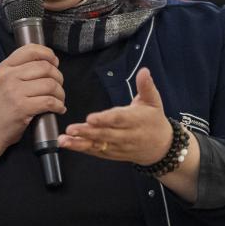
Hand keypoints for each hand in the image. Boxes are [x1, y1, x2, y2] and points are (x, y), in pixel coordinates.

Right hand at [0, 44, 64, 150]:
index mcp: (5, 67)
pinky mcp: (22, 108)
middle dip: (58, 77)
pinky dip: (58, 106)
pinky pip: (49, 101)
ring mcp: (15, 92)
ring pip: (50, 85)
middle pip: (45, 68)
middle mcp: (9, 77)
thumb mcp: (3, 81)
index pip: (31, 50)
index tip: (54, 62)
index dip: (48, 54)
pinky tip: (57, 109)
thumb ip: (20, 70)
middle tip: (58, 87)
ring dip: (60, 93)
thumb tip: (48, 63)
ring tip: (58, 100)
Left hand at [58, 68, 172, 165]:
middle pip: (105, 134)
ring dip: (80, 143)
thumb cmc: (154, 120)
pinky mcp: (112, 153)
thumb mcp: (154, 101)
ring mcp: (118, 146)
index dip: (104, 119)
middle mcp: (127, 136)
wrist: (161, 147)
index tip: (90, 118)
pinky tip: (68, 144)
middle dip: (87, 132)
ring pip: (98, 145)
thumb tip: (144, 71)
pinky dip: (82, 149)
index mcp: (136, 120)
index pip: (118, 119)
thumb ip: (146, 86)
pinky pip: (96, 152)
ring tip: (63, 140)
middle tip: (70, 129)